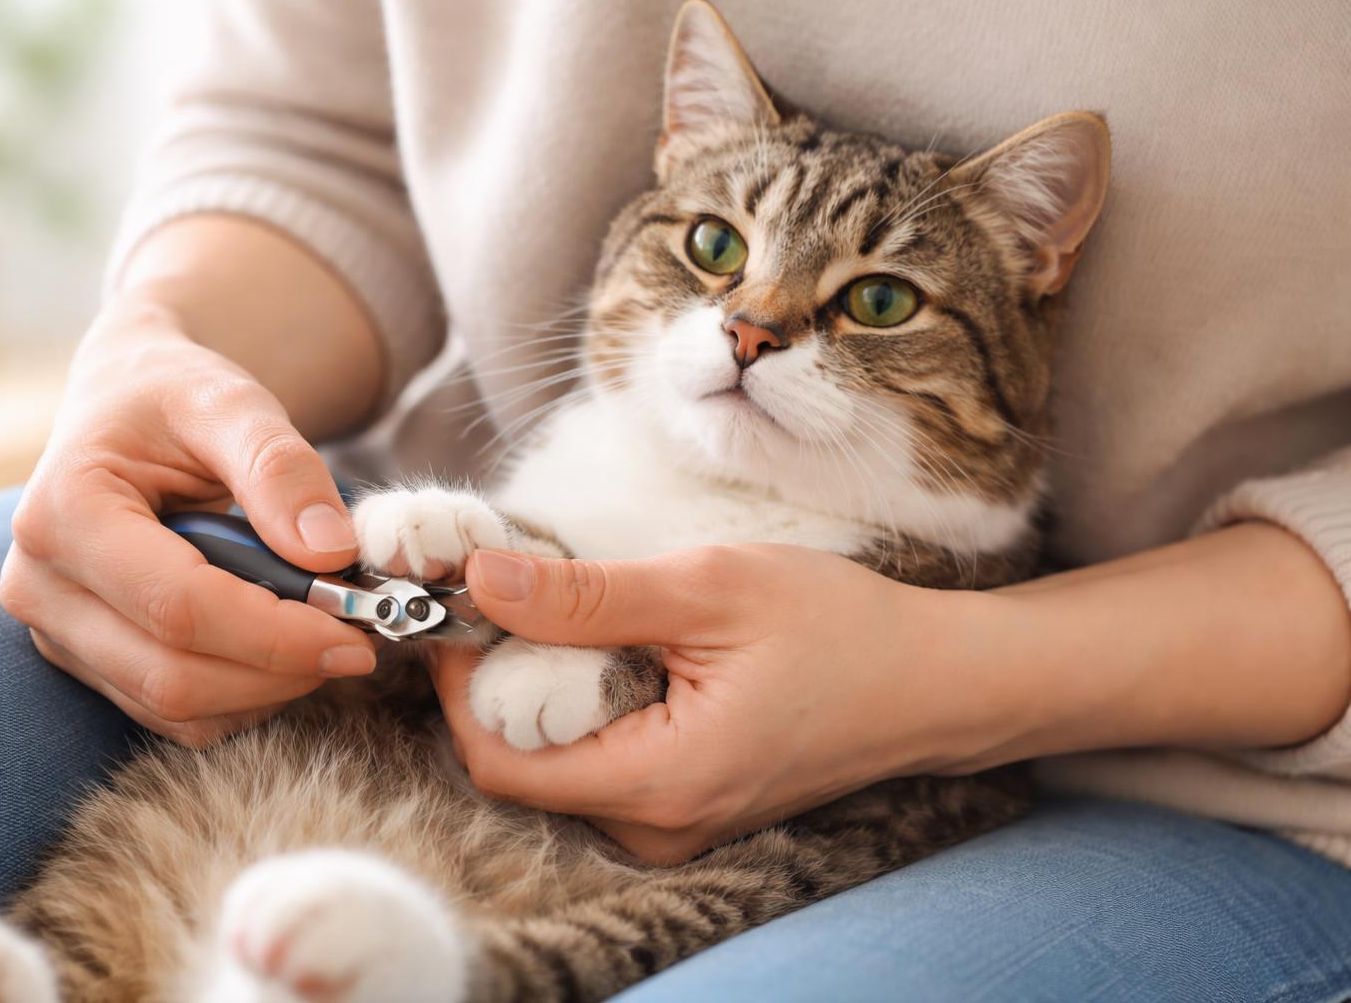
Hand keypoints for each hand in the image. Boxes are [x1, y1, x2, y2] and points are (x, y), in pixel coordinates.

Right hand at [0, 298, 376, 746]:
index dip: (276, 634)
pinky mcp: (89, 660)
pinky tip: (285, 647)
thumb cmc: (174, 396)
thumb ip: (280, 468)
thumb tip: (329, 553)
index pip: (179, 607)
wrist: (128, 403)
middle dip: (281, 669)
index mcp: (64, 512)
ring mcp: (58, 632)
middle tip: (360, 639)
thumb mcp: (230, 401)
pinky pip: (175, 714)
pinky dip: (244, 694)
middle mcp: (42, 584)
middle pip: (174, 674)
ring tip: (325, 633)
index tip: (358, 632)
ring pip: (177, 708)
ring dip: (268, 688)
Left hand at [432, 524, 1350, 864]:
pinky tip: (625, 644)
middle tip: (520, 591)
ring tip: (580, 608)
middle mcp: (658, 825)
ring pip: (564, 761)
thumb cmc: (845, 630)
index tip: (466, 606)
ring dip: (549, 686)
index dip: (463, 684)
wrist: (939, 681)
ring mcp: (677, 821)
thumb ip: (590, 593)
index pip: (500, 758)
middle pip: (524, 763)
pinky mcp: (694, 803)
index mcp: (657, 784)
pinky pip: (608, 761)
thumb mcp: (711, 589)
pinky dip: (592, 702)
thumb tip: (481, 578)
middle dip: (503, 678)